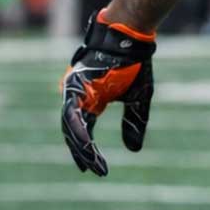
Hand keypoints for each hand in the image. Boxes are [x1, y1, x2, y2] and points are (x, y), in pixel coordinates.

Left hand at [60, 11, 155, 174]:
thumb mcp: (139, 99)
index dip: (89, 150)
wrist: (131, 39)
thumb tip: (133, 150)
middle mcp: (79, 98)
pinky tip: (84, 143)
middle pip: (74, 131)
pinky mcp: (74, 87)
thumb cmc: (135, 64)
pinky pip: (71, 113)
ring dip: (79, 144)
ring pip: (69, 125)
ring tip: (89, 162)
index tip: (98, 169)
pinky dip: (77, 129)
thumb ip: (134, 123)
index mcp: (93, 101)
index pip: (86, 130)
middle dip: (82, 152)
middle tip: (91, 170)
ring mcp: (74, 92)